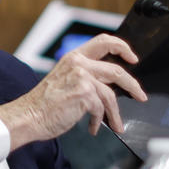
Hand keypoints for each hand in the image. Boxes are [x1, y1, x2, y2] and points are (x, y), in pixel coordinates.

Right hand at [0, 34, 145, 150]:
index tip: (133, 58)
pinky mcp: (84, 94)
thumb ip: (84, 75)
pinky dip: (100, 121)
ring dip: (115, 113)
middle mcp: (78, 63)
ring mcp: (82, 77)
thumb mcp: (64, 79)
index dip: (122, 47)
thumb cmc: (44, 103)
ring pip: (111, 94)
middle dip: (132, 85)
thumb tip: (107, 85)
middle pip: (116, 70)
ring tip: (116, 124)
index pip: (103, 41)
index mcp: (74, 57)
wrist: (29, 116)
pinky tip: (93, 127)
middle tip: (140, 95)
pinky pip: (101, 109)